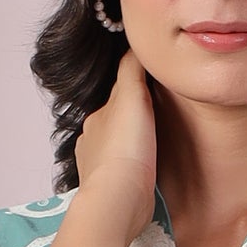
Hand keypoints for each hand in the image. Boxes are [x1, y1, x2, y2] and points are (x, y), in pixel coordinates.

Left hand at [70, 46, 158, 246]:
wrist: (118, 200)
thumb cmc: (126, 149)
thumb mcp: (131, 95)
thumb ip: (132, 69)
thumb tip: (134, 46)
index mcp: (96, 119)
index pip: (116, 98)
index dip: (134, 91)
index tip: (150, 90)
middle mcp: (92, 143)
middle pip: (115, 124)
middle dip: (131, 121)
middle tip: (154, 118)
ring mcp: (99, 170)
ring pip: (117, 150)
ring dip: (130, 148)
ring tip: (150, 147)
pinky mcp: (110, 193)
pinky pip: (121, 175)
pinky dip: (131, 170)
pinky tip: (143, 173)